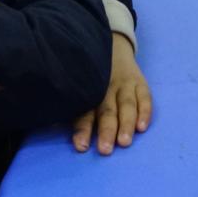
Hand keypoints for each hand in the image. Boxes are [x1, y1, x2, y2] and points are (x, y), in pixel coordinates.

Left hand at [72, 34, 150, 154]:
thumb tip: (52, 125)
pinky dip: (145, 112)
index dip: (82, 129)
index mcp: (89, 91)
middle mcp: (107, 88)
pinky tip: (142, 127)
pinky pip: (145, 97)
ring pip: (127, 105)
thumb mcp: (81, 86)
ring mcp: (125, 85)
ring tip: (124, 141)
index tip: (81, 146)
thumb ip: (71, 107)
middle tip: (105, 149)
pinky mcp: (140, 83)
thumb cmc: (92, 77)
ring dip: (126, 124)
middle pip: (107, 111)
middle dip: (106, 130)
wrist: (114, 47)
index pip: (84, 111)